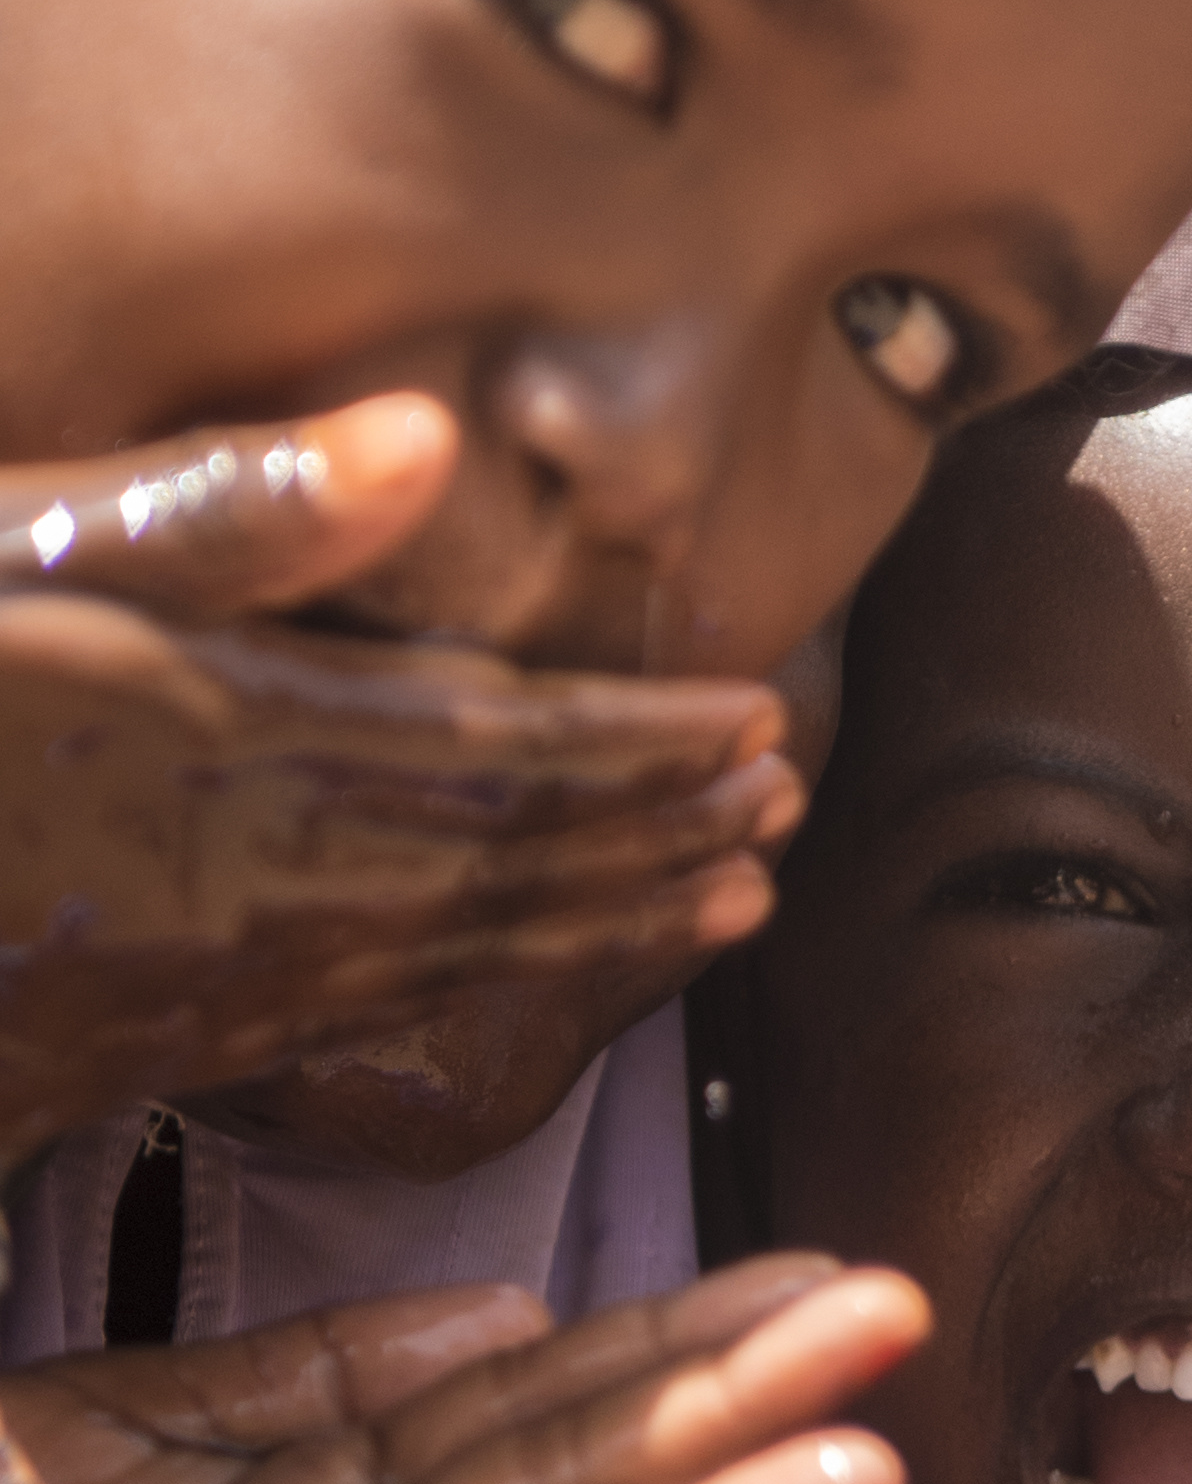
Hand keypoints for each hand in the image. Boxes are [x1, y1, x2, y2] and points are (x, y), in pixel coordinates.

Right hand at [0, 395, 800, 1174]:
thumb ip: (208, 506)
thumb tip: (431, 436)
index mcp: (203, 743)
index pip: (485, 747)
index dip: (636, 743)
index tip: (756, 725)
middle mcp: (216, 877)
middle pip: (495, 861)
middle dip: (652, 837)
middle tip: (781, 813)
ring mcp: (173, 979)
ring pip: (438, 954)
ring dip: (595, 920)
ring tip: (725, 891)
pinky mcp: (119, 1047)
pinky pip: (341, 1019)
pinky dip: (468, 986)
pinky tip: (524, 970)